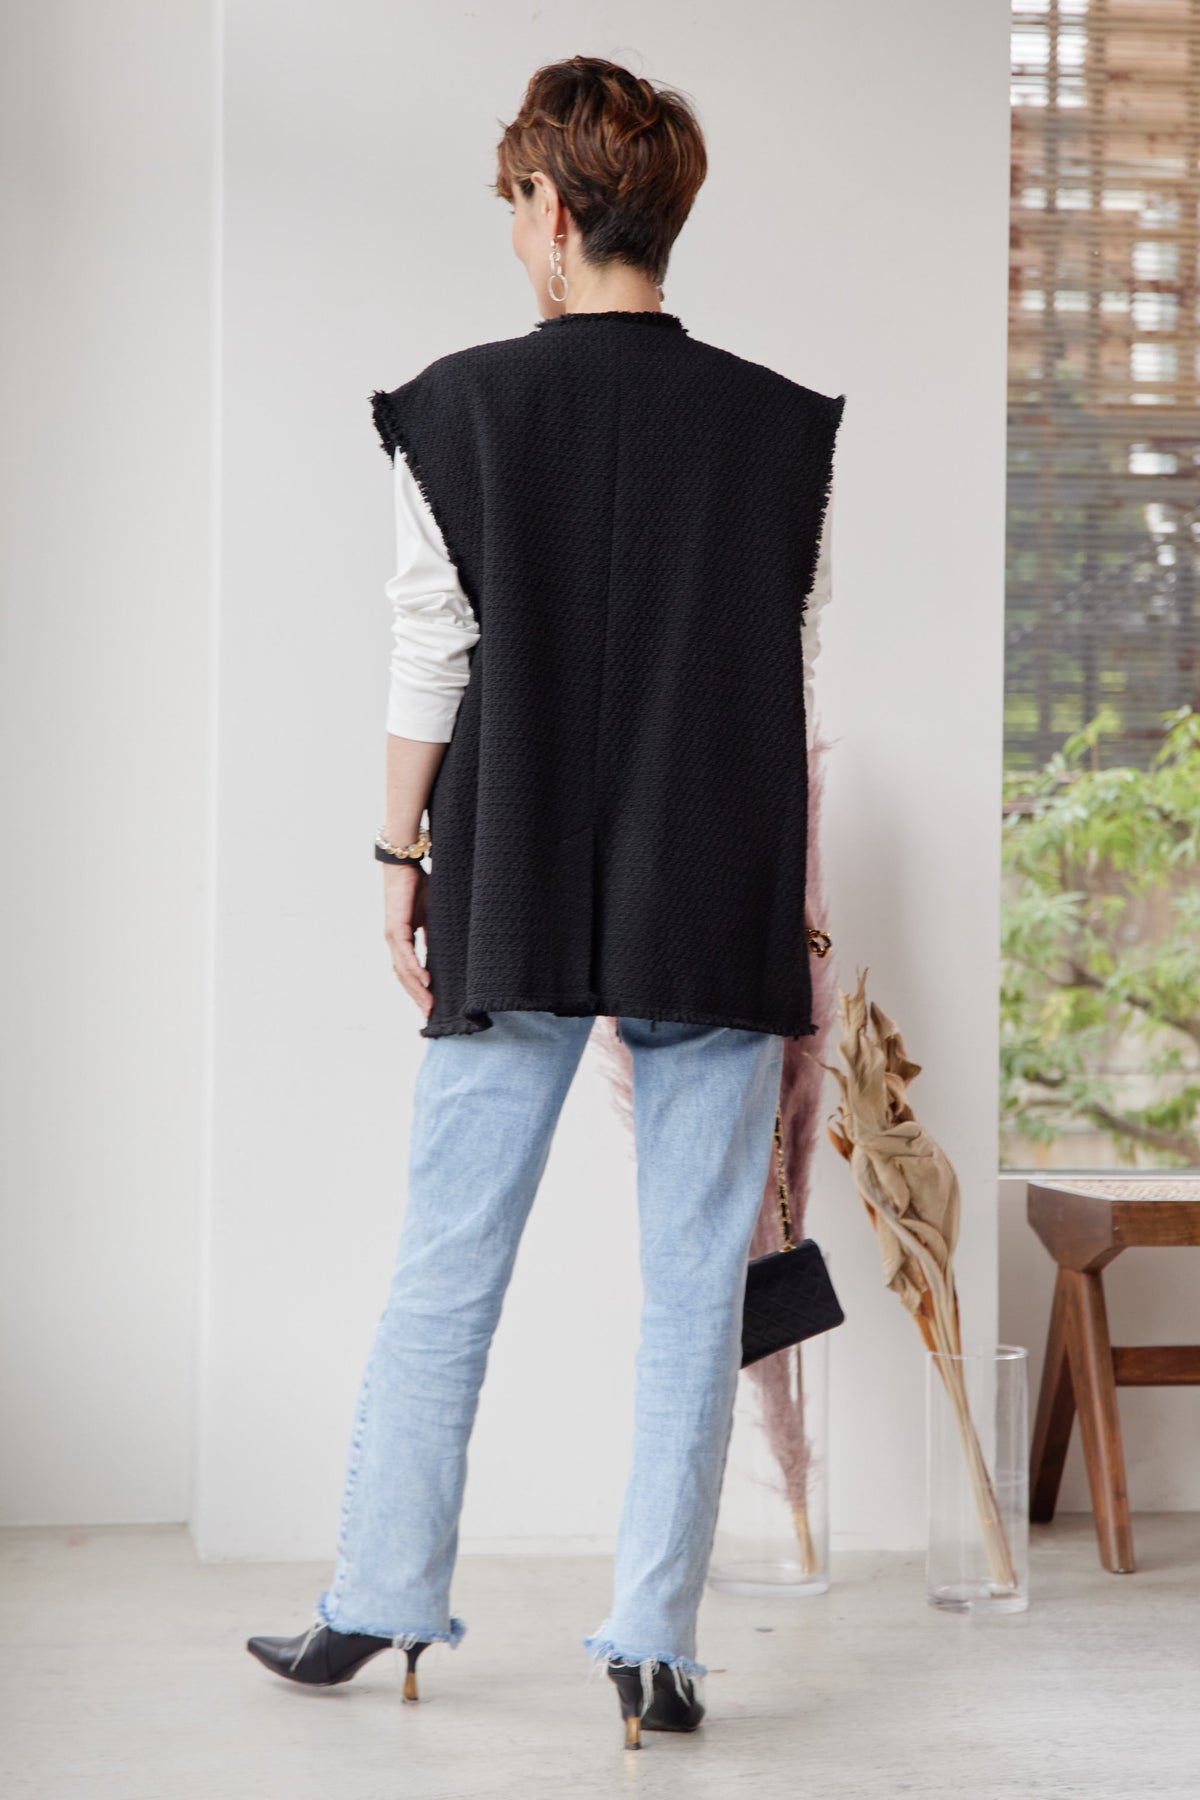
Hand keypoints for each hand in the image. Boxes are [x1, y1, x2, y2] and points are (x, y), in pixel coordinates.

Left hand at [383, 863, 431, 1019]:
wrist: (404, 866)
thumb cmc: (418, 888)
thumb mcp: (430, 917)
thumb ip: (432, 936)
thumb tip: (443, 954)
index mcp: (401, 941)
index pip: (407, 972)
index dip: (417, 990)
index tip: (429, 1006)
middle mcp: (394, 942)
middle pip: (403, 977)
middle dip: (417, 997)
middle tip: (430, 1015)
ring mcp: (393, 936)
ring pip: (403, 970)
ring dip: (416, 989)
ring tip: (429, 1005)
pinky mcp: (396, 928)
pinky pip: (406, 954)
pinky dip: (415, 969)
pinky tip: (426, 982)